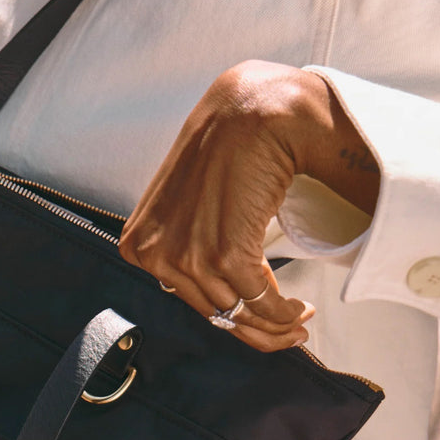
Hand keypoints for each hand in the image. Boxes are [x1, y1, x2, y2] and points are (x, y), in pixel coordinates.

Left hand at [118, 61, 379, 351]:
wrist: (254, 110)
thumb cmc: (229, 147)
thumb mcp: (192, 202)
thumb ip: (192, 241)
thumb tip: (220, 290)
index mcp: (140, 244)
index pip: (186, 300)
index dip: (229, 318)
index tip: (260, 324)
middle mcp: (153, 254)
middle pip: (211, 312)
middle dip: (255, 329)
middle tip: (290, 329)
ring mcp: (184, 256)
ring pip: (235, 311)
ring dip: (274, 323)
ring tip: (299, 318)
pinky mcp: (221, 252)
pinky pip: (255, 299)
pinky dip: (281, 312)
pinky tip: (298, 309)